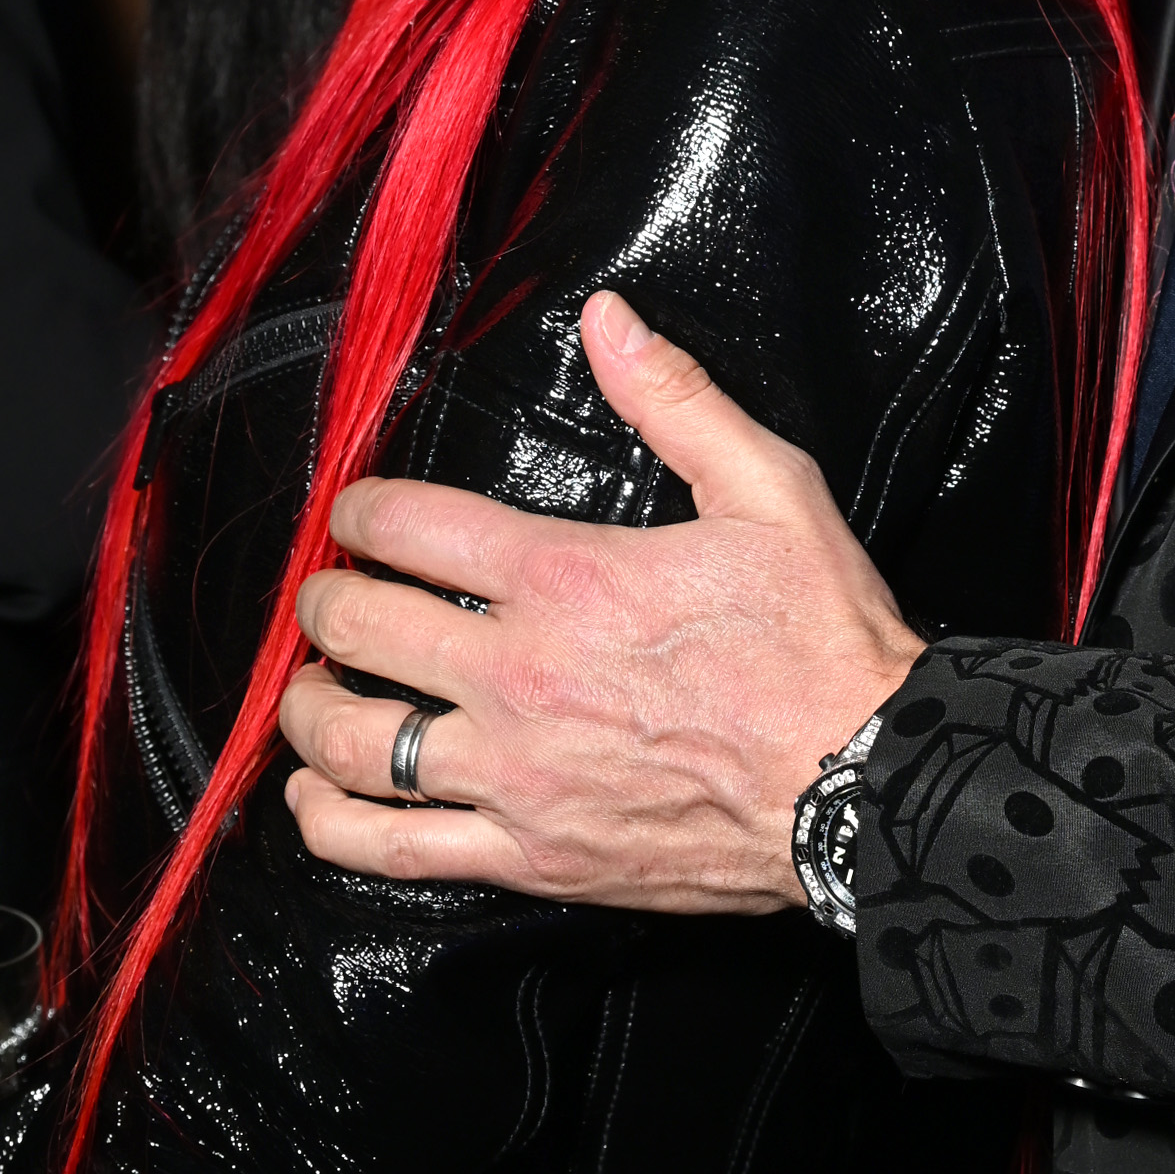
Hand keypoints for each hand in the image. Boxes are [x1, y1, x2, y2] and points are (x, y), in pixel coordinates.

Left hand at [278, 292, 922, 911]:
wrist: (866, 785)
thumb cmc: (822, 642)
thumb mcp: (771, 491)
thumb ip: (677, 400)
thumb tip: (609, 320)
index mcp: (566, 578)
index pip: (408, 525)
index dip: (360, 507)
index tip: (357, 511)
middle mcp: (519, 676)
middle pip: (359, 625)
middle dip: (324, 597)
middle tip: (328, 591)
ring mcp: (515, 773)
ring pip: (353, 741)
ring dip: (308, 705)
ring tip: (313, 686)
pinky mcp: (528, 853)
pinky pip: (390, 847)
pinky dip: (330, 821)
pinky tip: (316, 796)